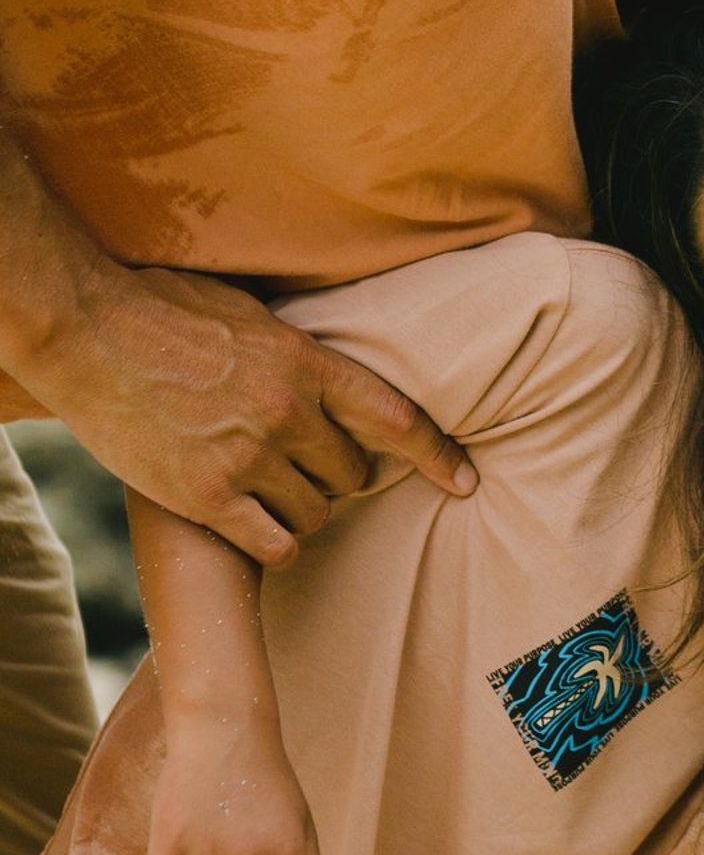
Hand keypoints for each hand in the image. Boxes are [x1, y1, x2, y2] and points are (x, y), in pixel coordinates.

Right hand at [32, 261, 473, 562]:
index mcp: (305, 363)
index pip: (397, 417)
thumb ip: (298, 350)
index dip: (439, 455)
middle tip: (302, 467)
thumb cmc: (163, 309)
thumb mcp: (251, 313)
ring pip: (316, 514)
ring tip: (266, 489)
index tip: (466, 481)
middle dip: (337, 477)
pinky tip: (255, 528)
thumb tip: (332, 372)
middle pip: (352, 475)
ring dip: (302, 511)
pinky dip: (274, 543)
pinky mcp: (207, 496)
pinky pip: (274, 544)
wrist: (87, 329)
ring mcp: (248, 457)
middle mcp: (288, 413)